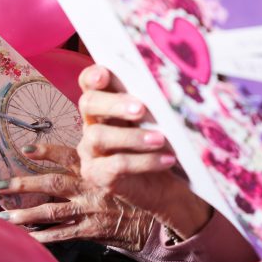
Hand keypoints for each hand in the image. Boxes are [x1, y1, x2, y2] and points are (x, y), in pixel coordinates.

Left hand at [0, 143, 155, 250]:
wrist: (164, 208)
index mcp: (98, 166)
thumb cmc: (145, 178)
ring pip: (52, 211)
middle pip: (51, 184)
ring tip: (4, 214)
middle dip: (23, 185)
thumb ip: (108, 148)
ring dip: (26, 213)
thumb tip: (91, 132)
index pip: (67, 155)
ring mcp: (92, 209)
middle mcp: (91, 186)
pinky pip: (65, 234)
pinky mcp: (95, 229)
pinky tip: (28, 238)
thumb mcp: (130, 156)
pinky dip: (45, 236)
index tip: (25, 148)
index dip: (46, 152)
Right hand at [77, 64, 211, 237]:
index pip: (89, 82)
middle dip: (114, 104)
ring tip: (161, 139)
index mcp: (106, 105)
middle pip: (89, 104)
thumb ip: (158, 102)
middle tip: (141, 109)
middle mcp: (92, 124)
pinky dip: (144, 161)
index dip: (93, 76)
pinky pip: (116, 165)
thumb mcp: (161, 121)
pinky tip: (167, 160)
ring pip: (99, 136)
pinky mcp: (98, 176)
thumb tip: (172, 82)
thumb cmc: (164, 146)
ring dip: (132, 137)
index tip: (106, 73)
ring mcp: (91, 152)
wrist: (168, 187)